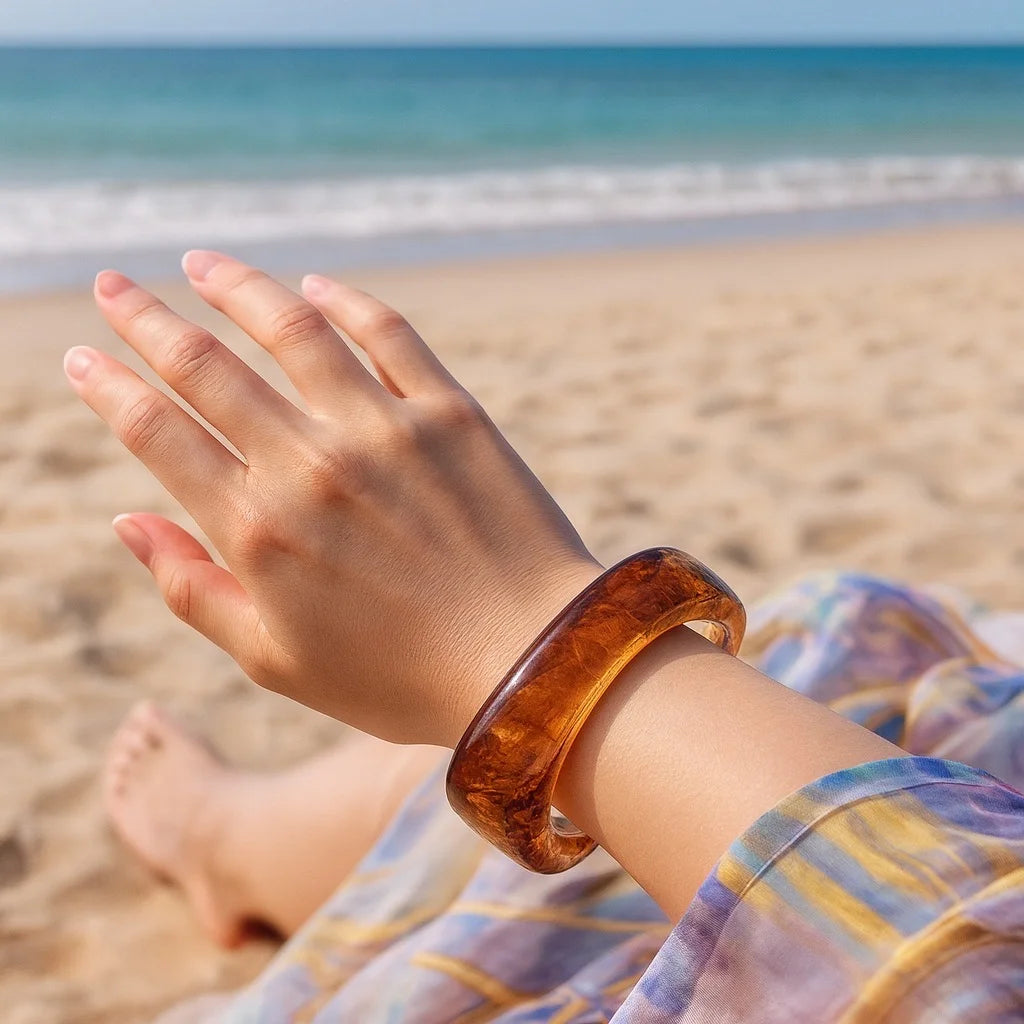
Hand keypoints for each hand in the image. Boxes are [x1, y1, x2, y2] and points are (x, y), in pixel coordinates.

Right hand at [65, 252, 600, 745]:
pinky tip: (315, 286)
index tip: (83, 357)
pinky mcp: (451, 413)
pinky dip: (345, 301)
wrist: (532, 662)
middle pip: (206, 367)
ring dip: (236, 286)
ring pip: (291, 329)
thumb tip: (125, 523)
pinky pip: (388, 333)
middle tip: (113, 285)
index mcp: (258, 532)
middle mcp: (312, 466)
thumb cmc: (400, 677)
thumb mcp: (275, 661)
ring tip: (199, 261)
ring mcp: (384, 430)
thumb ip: (193, 589)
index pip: (159, 435)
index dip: (111, 388)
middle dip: (146, 318)